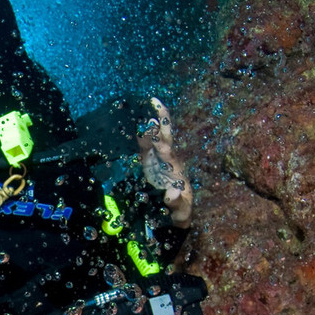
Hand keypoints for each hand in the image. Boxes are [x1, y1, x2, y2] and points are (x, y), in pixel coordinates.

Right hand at [137, 98, 192, 224]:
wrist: (176, 210)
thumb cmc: (180, 210)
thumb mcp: (180, 211)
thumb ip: (176, 203)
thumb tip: (170, 194)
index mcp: (174, 168)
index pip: (167, 153)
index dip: (161, 144)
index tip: (155, 137)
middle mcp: (167, 159)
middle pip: (164, 137)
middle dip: (161, 121)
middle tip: (156, 103)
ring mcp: (158, 158)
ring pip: (154, 137)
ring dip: (149, 122)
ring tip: (145, 104)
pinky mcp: (149, 162)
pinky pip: (144, 145)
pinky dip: (139, 134)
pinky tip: (134, 122)